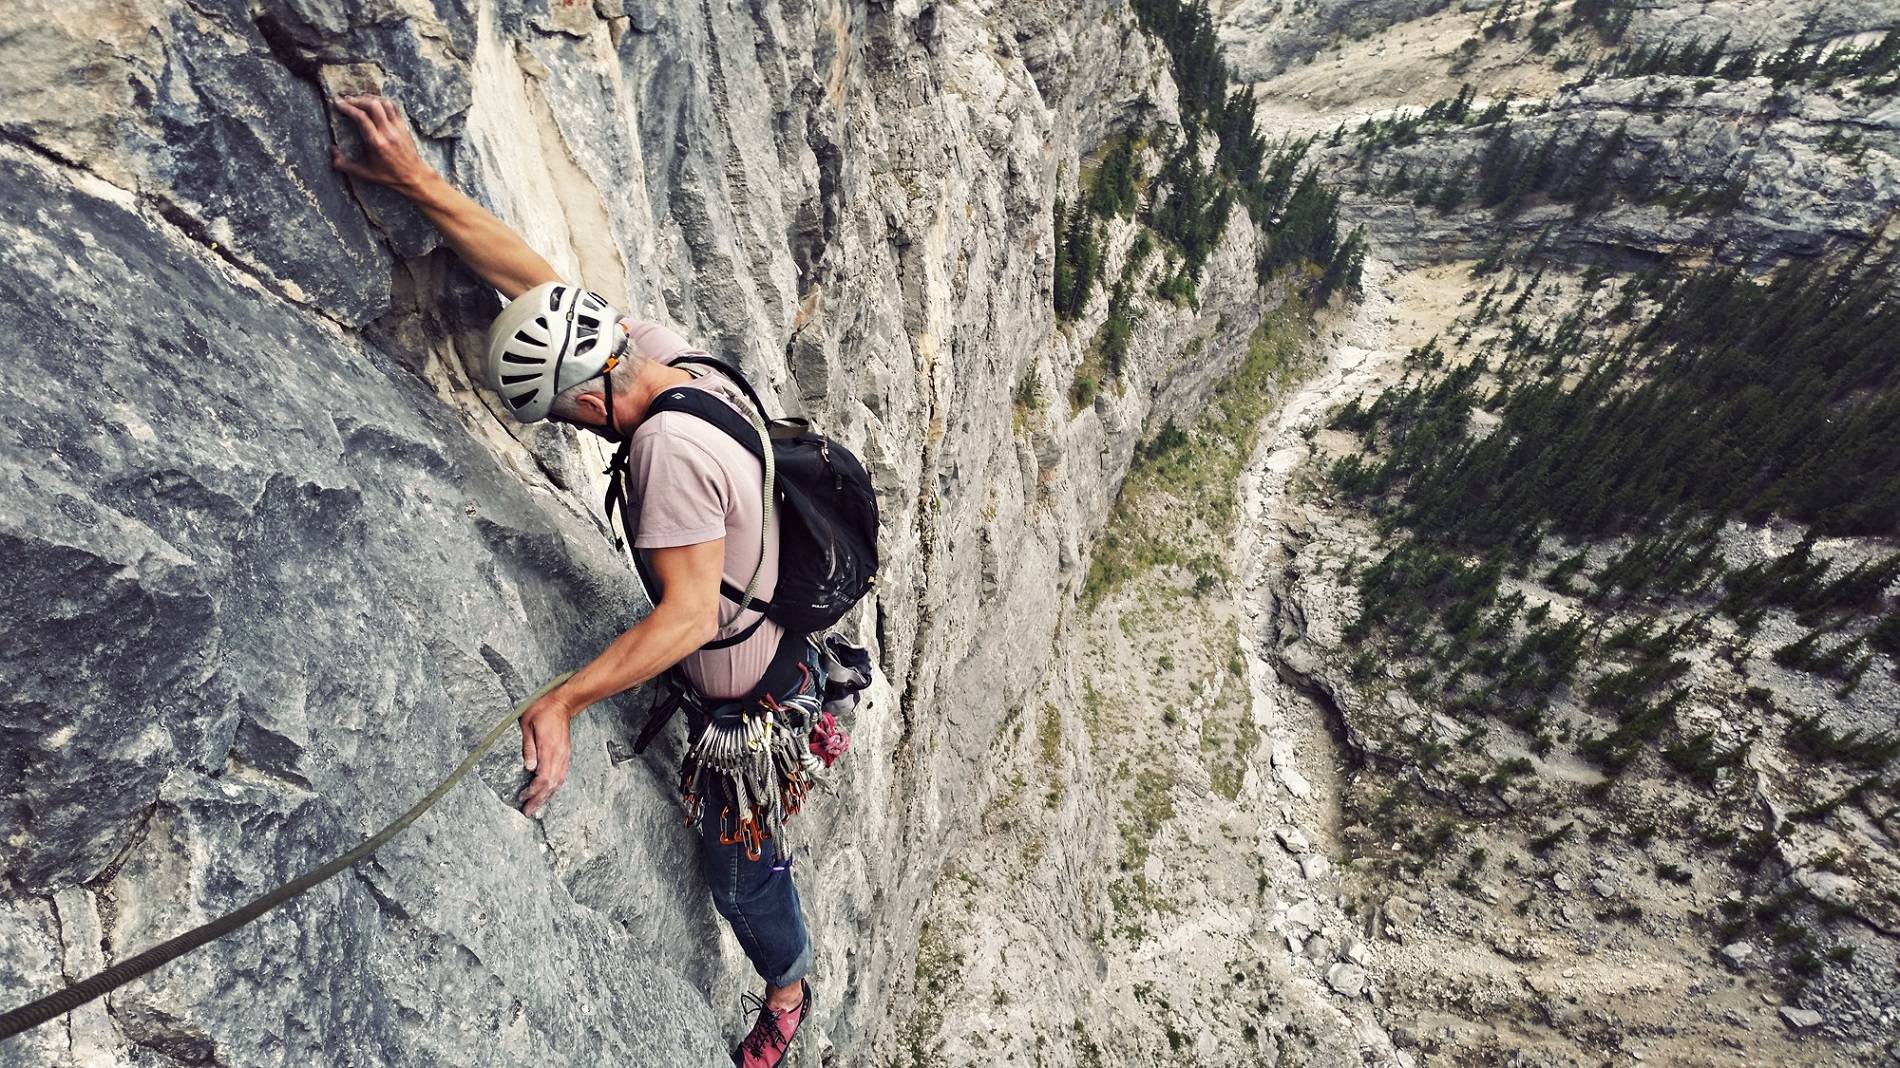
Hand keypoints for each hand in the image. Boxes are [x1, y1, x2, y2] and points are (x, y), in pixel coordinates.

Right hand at [330, 94, 434, 192]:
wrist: (414, 176)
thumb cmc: (388, 176)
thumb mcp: (364, 174)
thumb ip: (344, 165)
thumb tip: (332, 150)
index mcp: (376, 143)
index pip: (361, 118)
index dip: (347, 107)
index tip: (337, 103)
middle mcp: (388, 133)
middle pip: (373, 106)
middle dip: (357, 99)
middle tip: (345, 99)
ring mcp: (398, 128)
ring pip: (384, 103)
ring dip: (369, 98)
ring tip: (358, 99)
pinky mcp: (404, 126)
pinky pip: (393, 106)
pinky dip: (382, 100)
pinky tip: (373, 102)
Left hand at [518, 692, 576, 817]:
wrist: (564, 702)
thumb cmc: (543, 709)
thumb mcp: (528, 724)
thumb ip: (528, 747)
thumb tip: (529, 768)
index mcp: (549, 749)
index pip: (543, 777)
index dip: (533, 791)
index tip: (522, 798)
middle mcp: (559, 755)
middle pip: (551, 784)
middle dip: (539, 800)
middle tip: (528, 811)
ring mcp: (564, 756)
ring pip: (557, 782)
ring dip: (546, 796)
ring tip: (536, 806)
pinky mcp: (565, 754)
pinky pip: (561, 776)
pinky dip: (553, 787)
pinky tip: (547, 792)